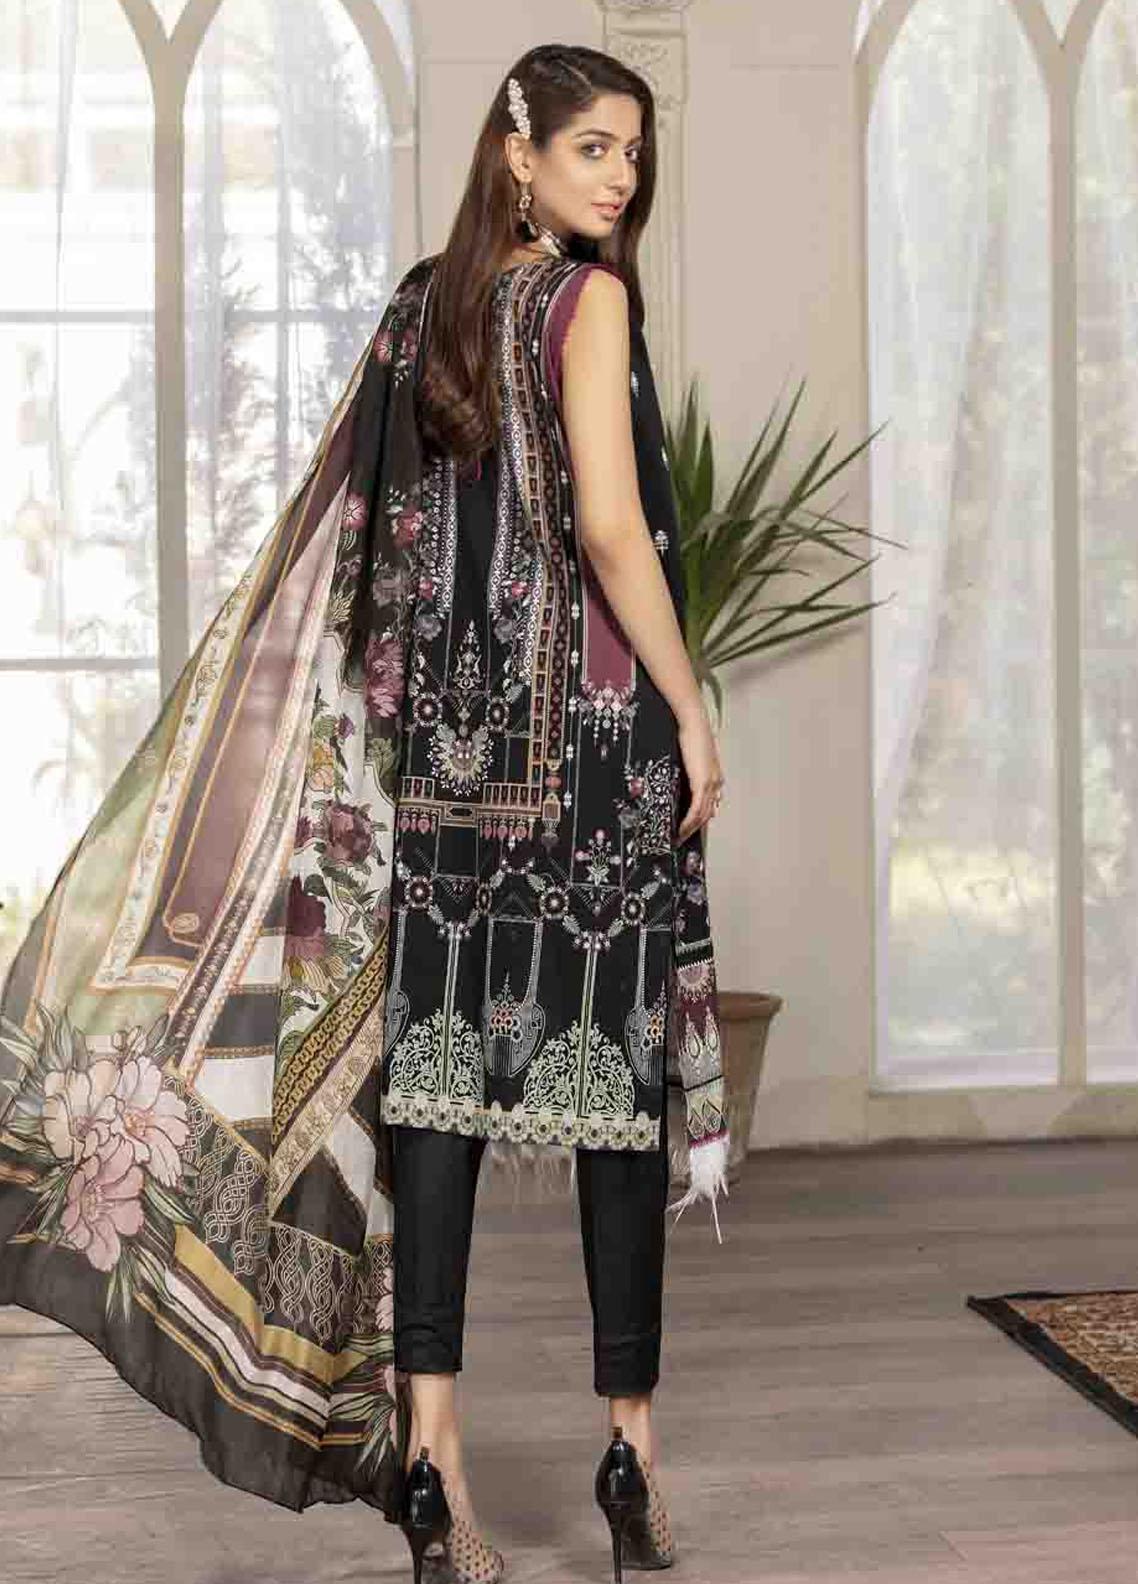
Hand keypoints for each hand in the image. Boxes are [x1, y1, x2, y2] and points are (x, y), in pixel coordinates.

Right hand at [675, 704, 725, 841]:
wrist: (694, 723)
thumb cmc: (692, 734)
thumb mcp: (693, 756)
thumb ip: (693, 770)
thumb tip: (687, 779)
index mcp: (715, 776)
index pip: (710, 803)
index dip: (701, 818)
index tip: (691, 828)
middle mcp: (716, 783)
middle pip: (707, 813)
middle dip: (695, 829)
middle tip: (682, 839)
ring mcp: (711, 784)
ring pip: (702, 815)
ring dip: (690, 829)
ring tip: (679, 838)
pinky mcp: (703, 784)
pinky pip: (696, 810)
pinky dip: (688, 822)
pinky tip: (680, 830)